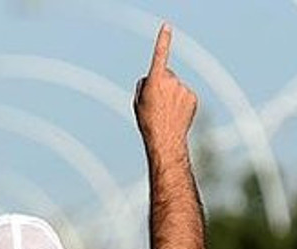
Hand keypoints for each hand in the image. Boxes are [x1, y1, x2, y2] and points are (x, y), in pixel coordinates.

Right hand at [134, 23, 197, 153]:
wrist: (166, 139)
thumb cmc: (148, 122)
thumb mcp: (138, 102)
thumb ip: (144, 86)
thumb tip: (151, 79)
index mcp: (155, 81)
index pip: (160, 56)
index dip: (163, 40)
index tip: (167, 26)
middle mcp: (171, 81)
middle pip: (166, 75)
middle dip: (161, 84)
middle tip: (156, 103)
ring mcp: (184, 88)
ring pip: (175, 86)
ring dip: (170, 95)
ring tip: (166, 112)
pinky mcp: (192, 96)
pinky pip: (184, 94)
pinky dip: (180, 101)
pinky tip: (175, 114)